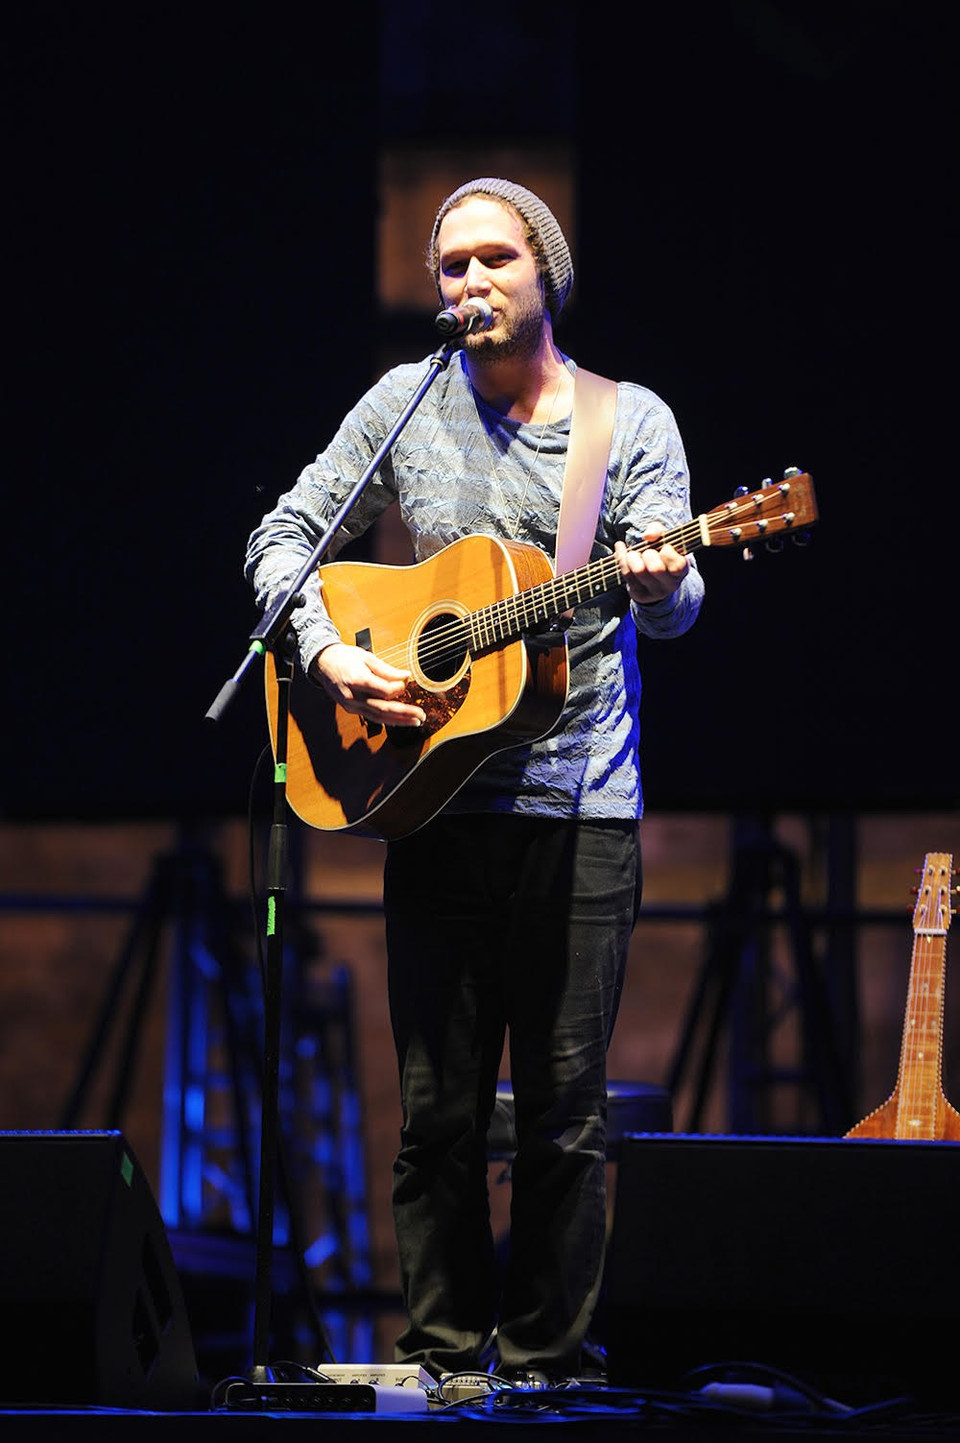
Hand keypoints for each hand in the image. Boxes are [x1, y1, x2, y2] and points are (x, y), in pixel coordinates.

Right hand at [310, 643, 425, 727]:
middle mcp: (353, 696)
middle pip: (383, 708)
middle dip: (405, 713)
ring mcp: (351, 705)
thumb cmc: (345, 657)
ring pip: (378, 717)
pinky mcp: (351, 709)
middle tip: (421, 715)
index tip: (406, 681)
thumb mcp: (367, 657)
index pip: (384, 691)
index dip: (398, 688)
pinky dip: (387, 720)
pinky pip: (371, 717)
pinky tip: (399, 721)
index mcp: (357, 680)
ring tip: (415, 722)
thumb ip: (387, 670)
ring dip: (399, 721)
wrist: (323, 663)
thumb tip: (406, 676)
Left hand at [614, 524, 688, 606]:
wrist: (653, 578)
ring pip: (639, 571)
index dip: (668, 553)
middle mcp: (670, 584)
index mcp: (682, 571)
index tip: (664, 547)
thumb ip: (658, 530)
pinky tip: (621, 548)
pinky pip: (626, 573)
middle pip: (656, 568)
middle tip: (647, 552)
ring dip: (632, 556)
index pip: (677, 565)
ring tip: (633, 553)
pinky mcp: (639, 594)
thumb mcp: (664, 539)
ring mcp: (655, 592)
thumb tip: (647, 536)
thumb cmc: (660, 554)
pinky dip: (621, 557)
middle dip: (648, 554)